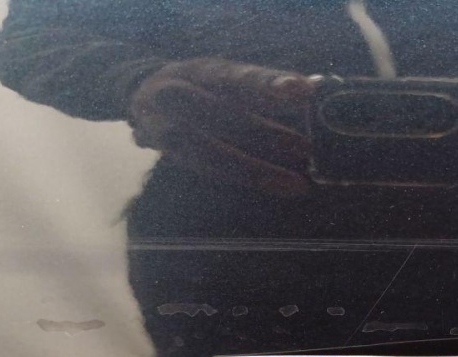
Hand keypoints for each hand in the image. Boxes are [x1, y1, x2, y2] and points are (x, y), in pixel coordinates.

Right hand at [129, 59, 314, 195]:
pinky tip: (276, 186)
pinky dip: (244, 179)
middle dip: (266, 134)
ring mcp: (167, 128)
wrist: (141, 96)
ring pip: (212, 152)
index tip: (304, 91)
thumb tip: (316, 92)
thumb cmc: (200, 86)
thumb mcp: (223, 77)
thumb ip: (262, 87)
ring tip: (298, 184)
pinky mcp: (170, 154)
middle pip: (222, 115)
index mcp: (200, 70)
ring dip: (258, 170)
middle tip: (307, 149)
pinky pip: (209, 170)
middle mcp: (178, 95)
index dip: (269, 83)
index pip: (237, 76)